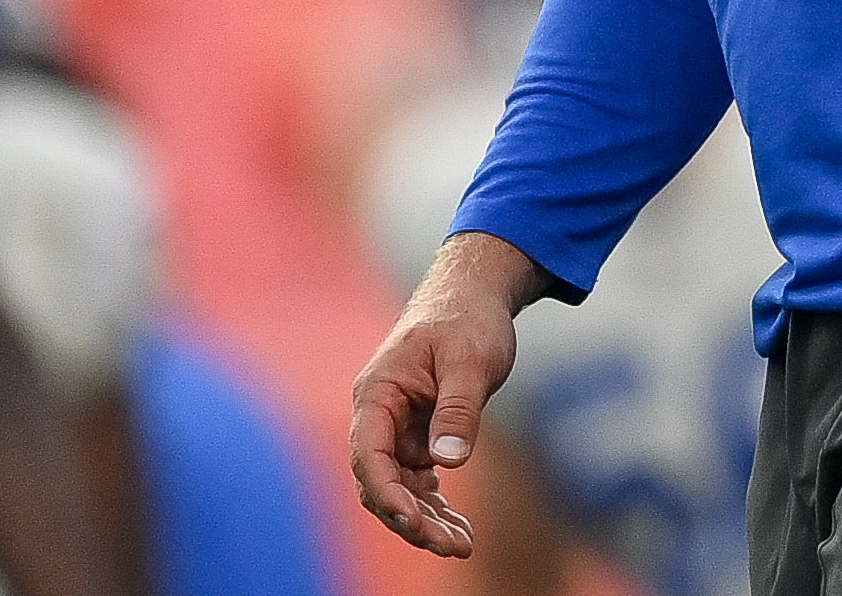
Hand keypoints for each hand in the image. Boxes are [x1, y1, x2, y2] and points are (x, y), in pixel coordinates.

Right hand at [350, 232, 537, 555]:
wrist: (472, 296)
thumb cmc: (467, 319)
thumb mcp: (470, 360)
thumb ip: (457, 409)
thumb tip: (446, 462)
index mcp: (378, 394)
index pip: (369, 456)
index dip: (387, 494)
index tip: (414, 522)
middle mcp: (379, 415)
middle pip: (382, 481)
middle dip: (412, 519)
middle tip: (453, 546)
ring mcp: (397, 427)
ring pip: (401, 486)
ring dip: (427, 518)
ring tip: (463, 544)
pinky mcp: (417, 433)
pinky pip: (419, 478)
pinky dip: (436, 502)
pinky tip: (460, 527)